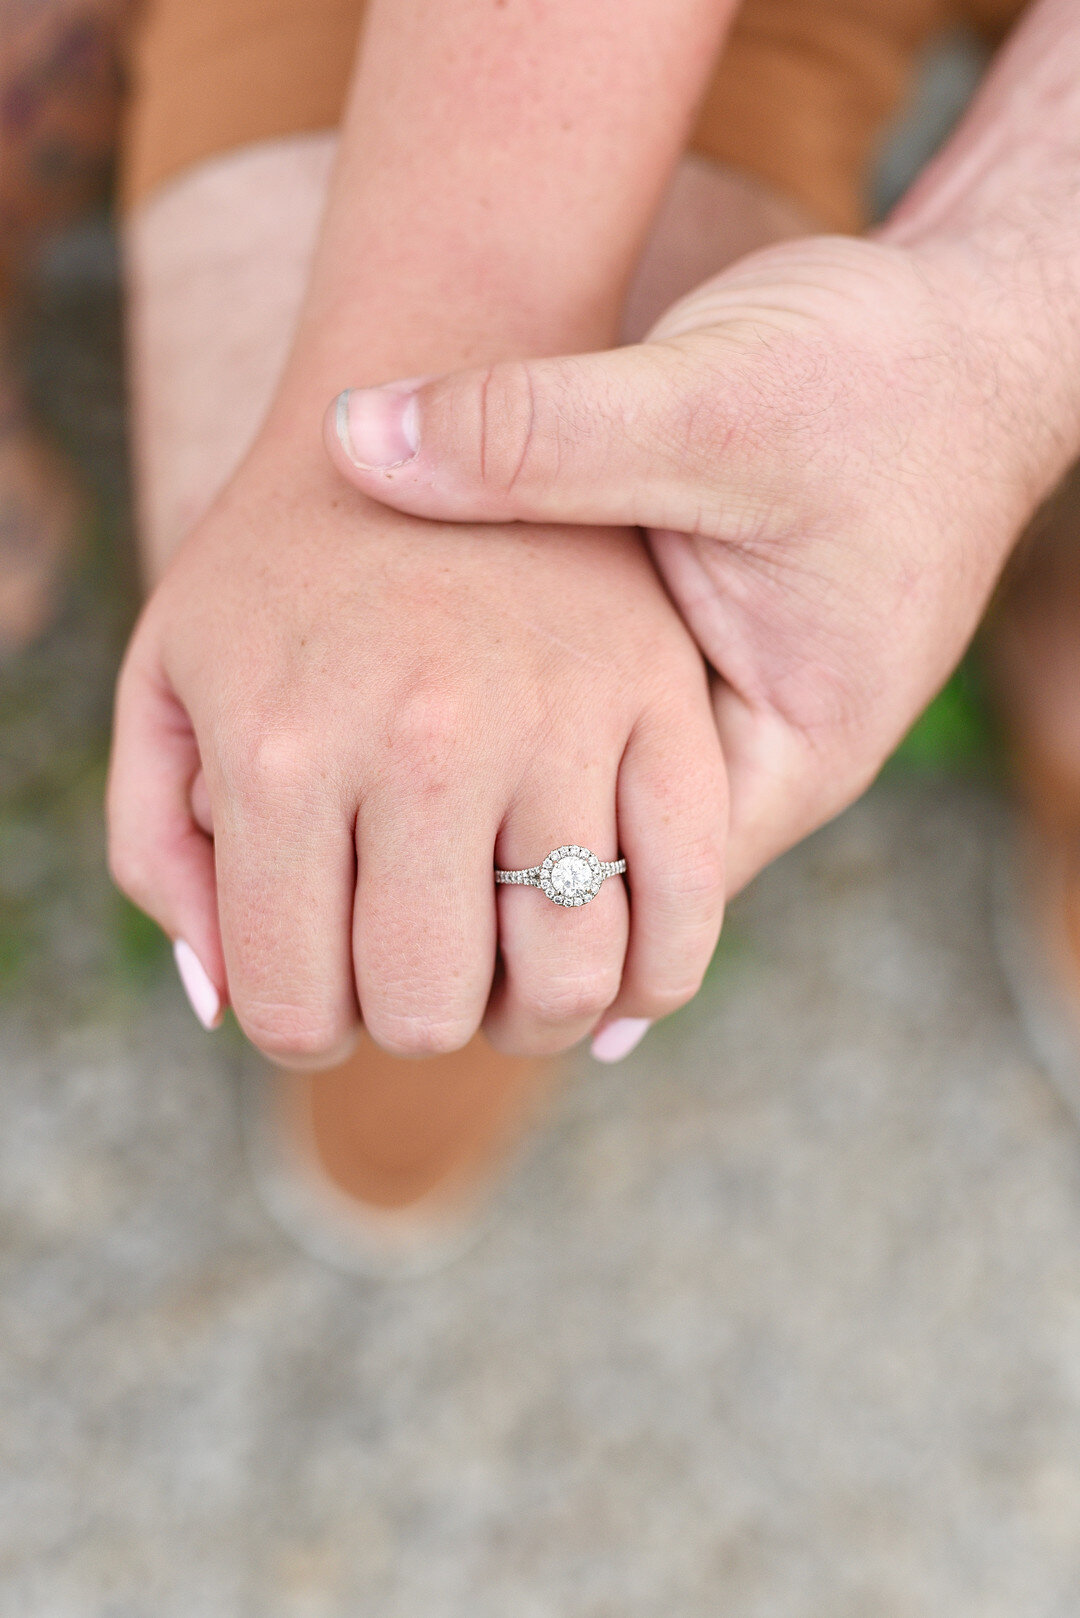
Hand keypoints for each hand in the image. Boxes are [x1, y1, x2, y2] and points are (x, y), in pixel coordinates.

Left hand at [107, 436, 724, 1063]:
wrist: (430, 384)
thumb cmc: (279, 561)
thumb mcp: (165, 678)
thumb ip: (158, 849)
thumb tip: (220, 1006)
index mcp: (282, 750)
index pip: (295, 1005)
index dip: (305, 1028)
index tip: (321, 995)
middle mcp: (424, 741)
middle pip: (431, 1010)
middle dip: (414, 1022)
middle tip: (414, 977)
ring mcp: (559, 715)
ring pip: (570, 980)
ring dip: (536, 1014)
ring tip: (509, 974)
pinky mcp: (662, 694)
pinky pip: (687, 896)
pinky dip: (655, 972)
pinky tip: (617, 972)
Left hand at [324, 234, 1077, 891]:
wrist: (965, 341)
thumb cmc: (877, 380)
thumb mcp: (709, 402)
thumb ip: (541, 433)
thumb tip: (355, 443)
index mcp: (784, 751)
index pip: (630, 904)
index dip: (495, 916)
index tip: (358, 891)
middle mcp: (752, 759)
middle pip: (600, 881)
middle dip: (479, 891)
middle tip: (331, 903)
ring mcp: (720, 716)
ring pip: (585, 810)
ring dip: (485, 820)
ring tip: (343, 843)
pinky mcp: (691, 661)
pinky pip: (586, 735)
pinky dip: (507, 742)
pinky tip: (402, 745)